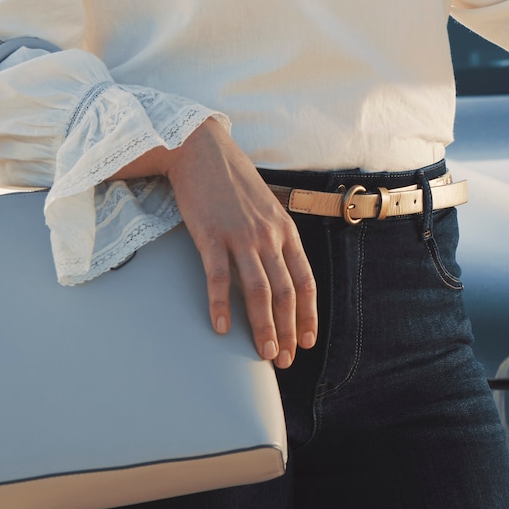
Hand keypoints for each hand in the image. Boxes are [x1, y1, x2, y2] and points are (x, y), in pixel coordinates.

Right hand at [114, 120, 313, 367]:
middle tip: (285, 359)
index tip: (306, 341)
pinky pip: (219, 277)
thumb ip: (274, 236)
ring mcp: (241, 236)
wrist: (200, 150)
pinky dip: (221, 304)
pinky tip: (221, 328)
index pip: (305, 280)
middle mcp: (269, 236)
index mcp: (286, 230)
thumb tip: (279, 267)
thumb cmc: (231, 182)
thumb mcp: (265, 207)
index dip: (307, 314)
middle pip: (286, 292)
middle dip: (288, 330)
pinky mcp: (211, 235)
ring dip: (263, 326)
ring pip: (259, 290)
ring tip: (263, 354)